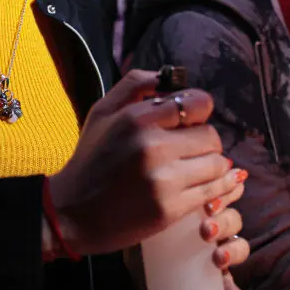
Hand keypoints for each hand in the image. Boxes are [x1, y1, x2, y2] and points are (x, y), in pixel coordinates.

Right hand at [48, 70, 247, 255]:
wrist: (71, 214)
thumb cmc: (91, 160)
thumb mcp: (103, 112)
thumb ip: (135, 85)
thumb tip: (167, 75)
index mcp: (138, 118)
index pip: (199, 103)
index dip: (199, 111)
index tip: (190, 121)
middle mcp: (153, 146)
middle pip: (211, 135)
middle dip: (204, 141)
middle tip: (189, 150)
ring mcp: (163, 180)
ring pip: (217, 163)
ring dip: (210, 166)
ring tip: (193, 169)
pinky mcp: (170, 209)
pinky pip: (212, 191)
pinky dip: (214, 188)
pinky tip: (203, 186)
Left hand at [123, 179, 250, 289]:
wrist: (131, 265)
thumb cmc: (141, 230)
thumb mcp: (150, 211)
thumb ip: (157, 193)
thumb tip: (158, 175)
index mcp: (204, 205)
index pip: (229, 192)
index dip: (227, 193)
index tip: (210, 203)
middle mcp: (215, 226)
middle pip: (234, 218)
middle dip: (224, 222)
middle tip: (206, 229)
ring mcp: (216, 251)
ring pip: (238, 246)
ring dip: (232, 251)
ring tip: (218, 258)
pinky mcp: (212, 278)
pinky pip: (230, 283)